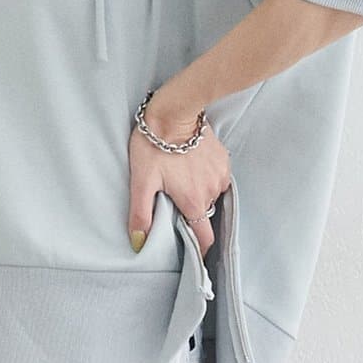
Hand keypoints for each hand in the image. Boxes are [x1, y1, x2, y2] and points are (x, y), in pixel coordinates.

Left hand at [127, 99, 229, 260]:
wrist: (173, 111)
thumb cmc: (153, 146)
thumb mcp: (141, 182)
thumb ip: (141, 215)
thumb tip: (139, 243)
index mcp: (193, 201)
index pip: (205, 238)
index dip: (200, 248)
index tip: (194, 251)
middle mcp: (211, 191)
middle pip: (204, 215)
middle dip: (192, 214)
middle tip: (175, 202)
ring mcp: (220, 175)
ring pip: (211, 197)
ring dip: (199, 195)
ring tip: (182, 182)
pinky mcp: (223, 160)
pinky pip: (218, 179)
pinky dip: (207, 179)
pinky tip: (193, 168)